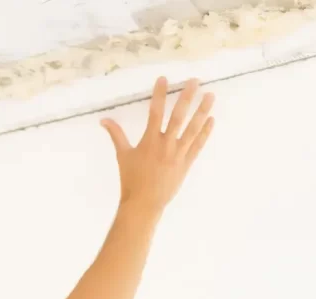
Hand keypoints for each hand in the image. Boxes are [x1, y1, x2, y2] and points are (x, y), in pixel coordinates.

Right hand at [101, 77, 214, 210]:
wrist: (144, 203)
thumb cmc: (131, 179)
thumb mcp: (122, 155)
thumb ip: (116, 135)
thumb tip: (104, 120)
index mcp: (149, 141)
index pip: (155, 112)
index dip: (159, 94)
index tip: (163, 79)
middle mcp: (166, 144)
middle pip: (178, 116)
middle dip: (186, 97)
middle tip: (195, 81)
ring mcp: (178, 154)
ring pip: (192, 128)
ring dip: (202, 111)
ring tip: (210, 96)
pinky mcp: (187, 163)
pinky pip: (198, 145)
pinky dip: (205, 132)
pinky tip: (211, 120)